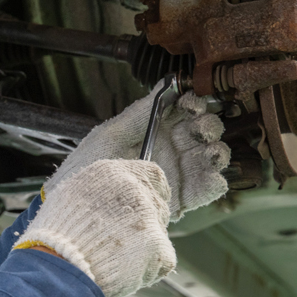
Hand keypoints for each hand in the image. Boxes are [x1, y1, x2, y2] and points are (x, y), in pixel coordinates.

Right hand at [15, 159, 176, 296]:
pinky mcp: (156, 245)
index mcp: (110, 174)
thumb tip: (106, 195)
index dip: (149, 193)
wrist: (57, 266)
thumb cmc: (55, 238)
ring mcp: (147, 217)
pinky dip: (148, 269)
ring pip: (159, 232)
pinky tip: (124, 271)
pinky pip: (162, 259)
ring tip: (114, 257)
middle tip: (122, 241)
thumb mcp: (68, 198)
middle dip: (146, 223)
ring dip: (144, 246)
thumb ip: (95, 191)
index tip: (143, 208)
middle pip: (158, 203)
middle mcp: (132, 189)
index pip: (151, 174)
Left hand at [44, 80, 230, 220]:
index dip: (193, 104)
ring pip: (208, 159)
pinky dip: (214, 183)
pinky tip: (211, 176)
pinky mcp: (178, 200)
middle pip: (201, 133)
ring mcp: (175, 175)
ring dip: (216, 153)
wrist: (80, 209)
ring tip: (211, 153)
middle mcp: (167, 151)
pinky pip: (204, 191)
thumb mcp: (109, 136)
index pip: (182, 112)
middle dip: (207, 127)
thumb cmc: (85, 170)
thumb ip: (139, 114)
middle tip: (202, 129)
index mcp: (152, 131)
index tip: (193, 103)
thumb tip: (163, 86)